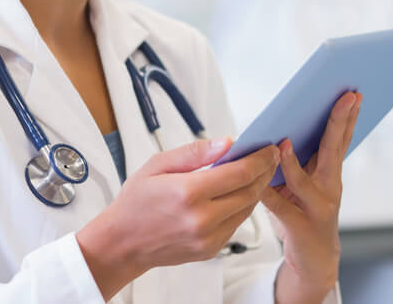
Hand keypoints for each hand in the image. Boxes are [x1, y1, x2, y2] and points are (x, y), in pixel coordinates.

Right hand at [76, 138, 279, 299]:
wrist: (121, 243)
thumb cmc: (136, 202)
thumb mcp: (158, 164)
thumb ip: (195, 152)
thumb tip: (227, 143)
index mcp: (189, 193)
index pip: (240, 173)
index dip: (261, 159)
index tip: (269, 148)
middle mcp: (202, 219)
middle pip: (250, 191)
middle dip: (265, 171)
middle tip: (270, 156)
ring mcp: (208, 238)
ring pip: (247, 209)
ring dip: (257, 189)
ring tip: (259, 171)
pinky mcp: (210, 250)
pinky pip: (236, 224)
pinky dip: (242, 206)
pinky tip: (239, 192)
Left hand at [261, 91, 361, 302]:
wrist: (315, 261)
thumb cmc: (304, 214)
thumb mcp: (305, 183)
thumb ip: (299, 160)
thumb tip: (280, 131)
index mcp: (329, 173)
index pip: (340, 139)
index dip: (346, 116)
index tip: (352, 94)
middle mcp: (329, 187)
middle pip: (333, 149)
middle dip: (338, 122)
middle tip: (344, 98)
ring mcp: (317, 207)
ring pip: (304, 180)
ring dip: (292, 162)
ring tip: (284, 143)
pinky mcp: (300, 226)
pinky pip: (281, 207)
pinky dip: (268, 194)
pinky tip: (258, 182)